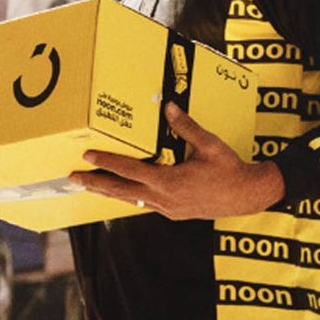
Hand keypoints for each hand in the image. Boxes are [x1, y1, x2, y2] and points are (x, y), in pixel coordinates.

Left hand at [68, 102, 284, 221]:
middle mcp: (163, 198)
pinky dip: (128, 196)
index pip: (129, 170)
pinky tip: (120, 191)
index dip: (106, 161)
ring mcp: (167, 208)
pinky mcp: (172, 212)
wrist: (247, 196)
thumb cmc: (230, 170)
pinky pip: (143, 203)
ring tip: (89, 185)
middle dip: (94, 183)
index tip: (86, 156)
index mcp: (168, 181)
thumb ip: (186, 127)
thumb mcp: (209, 145)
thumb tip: (169, 107)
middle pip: (120, 191)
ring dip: (108, 191)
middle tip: (72, 178)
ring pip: (129, 199)